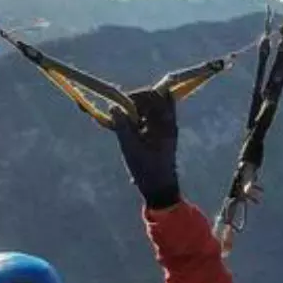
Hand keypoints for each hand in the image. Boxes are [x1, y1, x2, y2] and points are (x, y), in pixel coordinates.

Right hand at [110, 87, 180, 208]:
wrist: (160, 188)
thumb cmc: (146, 170)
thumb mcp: (130, 148)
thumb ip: (122, 125)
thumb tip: (112, 106)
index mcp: (165, 123)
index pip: (154, 95)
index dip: (137, 95)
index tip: (121, 104)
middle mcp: (169, 122)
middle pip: (154, 98)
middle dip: (136, 102)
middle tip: (123, 114)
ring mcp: (168, 127)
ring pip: (153, 107)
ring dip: (138, 110)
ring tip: (127, 124)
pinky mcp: (163, 133)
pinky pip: (153, 117)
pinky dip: (141, 118)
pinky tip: (133, 131)